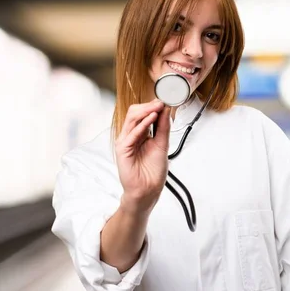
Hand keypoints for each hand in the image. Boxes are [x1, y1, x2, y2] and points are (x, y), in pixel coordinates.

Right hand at [115, 99, 170, 214]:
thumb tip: (166, 110)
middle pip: (135, 113)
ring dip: (146, 111)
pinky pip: (131, 133)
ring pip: (132, 118)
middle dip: (149, 105)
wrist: (148, 190)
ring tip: (158, 107)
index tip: (166, 100)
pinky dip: (142, 124)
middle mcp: (130, 136)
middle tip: (162, 102)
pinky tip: (152, 118)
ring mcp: (125, 141)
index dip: (153, 106)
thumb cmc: (153, 172)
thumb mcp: (162, 145)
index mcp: (139, 134)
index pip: (143, 114)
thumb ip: (163, 128)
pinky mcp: (122, 149)